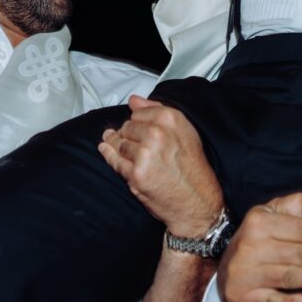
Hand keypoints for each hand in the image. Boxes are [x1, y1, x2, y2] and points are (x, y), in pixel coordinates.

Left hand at [98, 96, 223, 235]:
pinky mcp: (136, 174)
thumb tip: (133, 100)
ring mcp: (145, 154)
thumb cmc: (192, 166)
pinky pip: (115, 161)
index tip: (137, 126)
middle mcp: (157, 133)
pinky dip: (108, 155)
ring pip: (119, 143)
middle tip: (132, 142)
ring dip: (117, 145)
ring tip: (116, 145)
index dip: (137, 121)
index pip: (138, 112)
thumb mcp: (184, 131)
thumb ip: (157, 111)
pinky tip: (104, 149)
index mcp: (170, 119)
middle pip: (127, 127)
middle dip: (127, 134)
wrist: (197, 201)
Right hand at [218, 193, 301, 301]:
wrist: (223, 270)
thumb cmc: (257, 239)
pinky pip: (269, 301)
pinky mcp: (245, 296)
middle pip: (301, 251)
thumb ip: (292, 206)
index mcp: (261, 221)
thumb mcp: (268, 213)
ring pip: (290, 275)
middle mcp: (253, 245)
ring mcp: (248, 272)